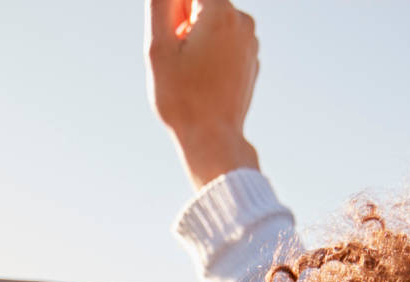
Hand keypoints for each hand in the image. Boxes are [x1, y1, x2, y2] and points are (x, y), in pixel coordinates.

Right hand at [146, 0, 262, 190]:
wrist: (212, 139)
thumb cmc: (181, 97)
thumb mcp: (158, 47)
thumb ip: (160, 5)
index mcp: (221, 12)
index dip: (174, 16)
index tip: (174, 41)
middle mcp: (243, 20)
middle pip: (202, 6)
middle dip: (185, 27)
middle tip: (179, 62)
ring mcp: (251, 41)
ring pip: (213, 27)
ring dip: (197, 43)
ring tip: (192, 76)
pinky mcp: (251, 60)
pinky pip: (225, 47)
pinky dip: (211, 57)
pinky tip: (205, 84)